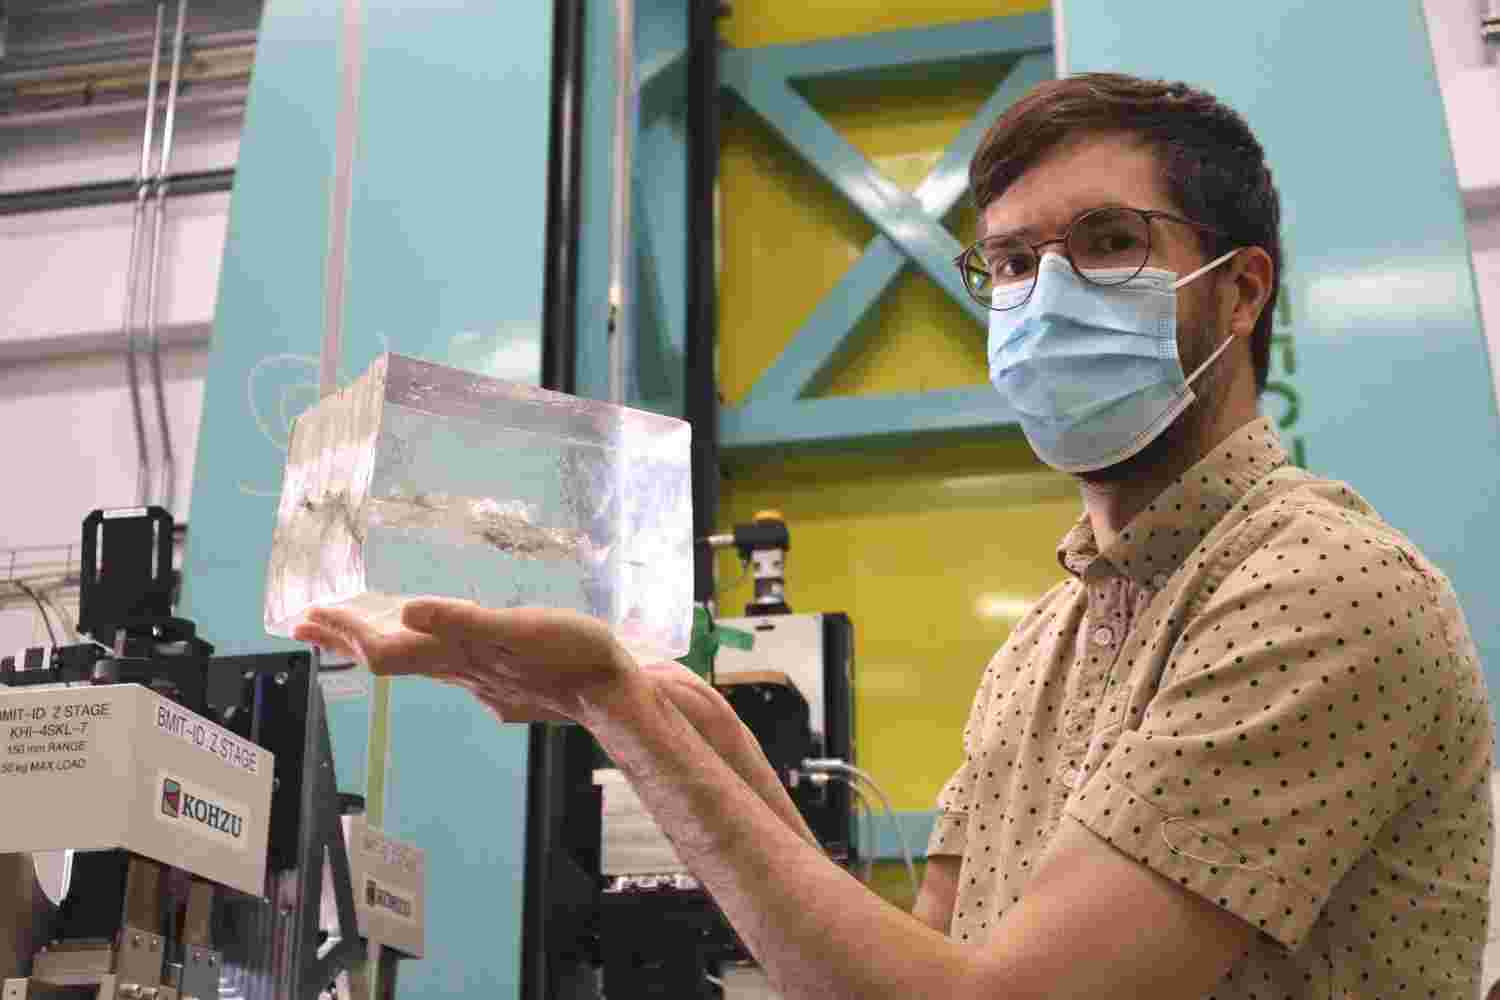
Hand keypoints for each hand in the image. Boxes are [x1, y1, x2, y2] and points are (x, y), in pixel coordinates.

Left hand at [292, 598, 638, 722]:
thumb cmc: (574, 656)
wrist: (616, 696)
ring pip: (421, 663)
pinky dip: (429, 651)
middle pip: (392, 658)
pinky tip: (442, 648)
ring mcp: (484, 683)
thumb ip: (463, 621)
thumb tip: (405, 610)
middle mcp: (462, 674)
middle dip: (348, 637)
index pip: (384, 648)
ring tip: (358, 630)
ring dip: (383, 643)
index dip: (344, 632)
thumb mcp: (521, 629)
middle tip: (308, 621)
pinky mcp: (506, 684)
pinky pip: (453, 667)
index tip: (305, 617)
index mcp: (459, 657)